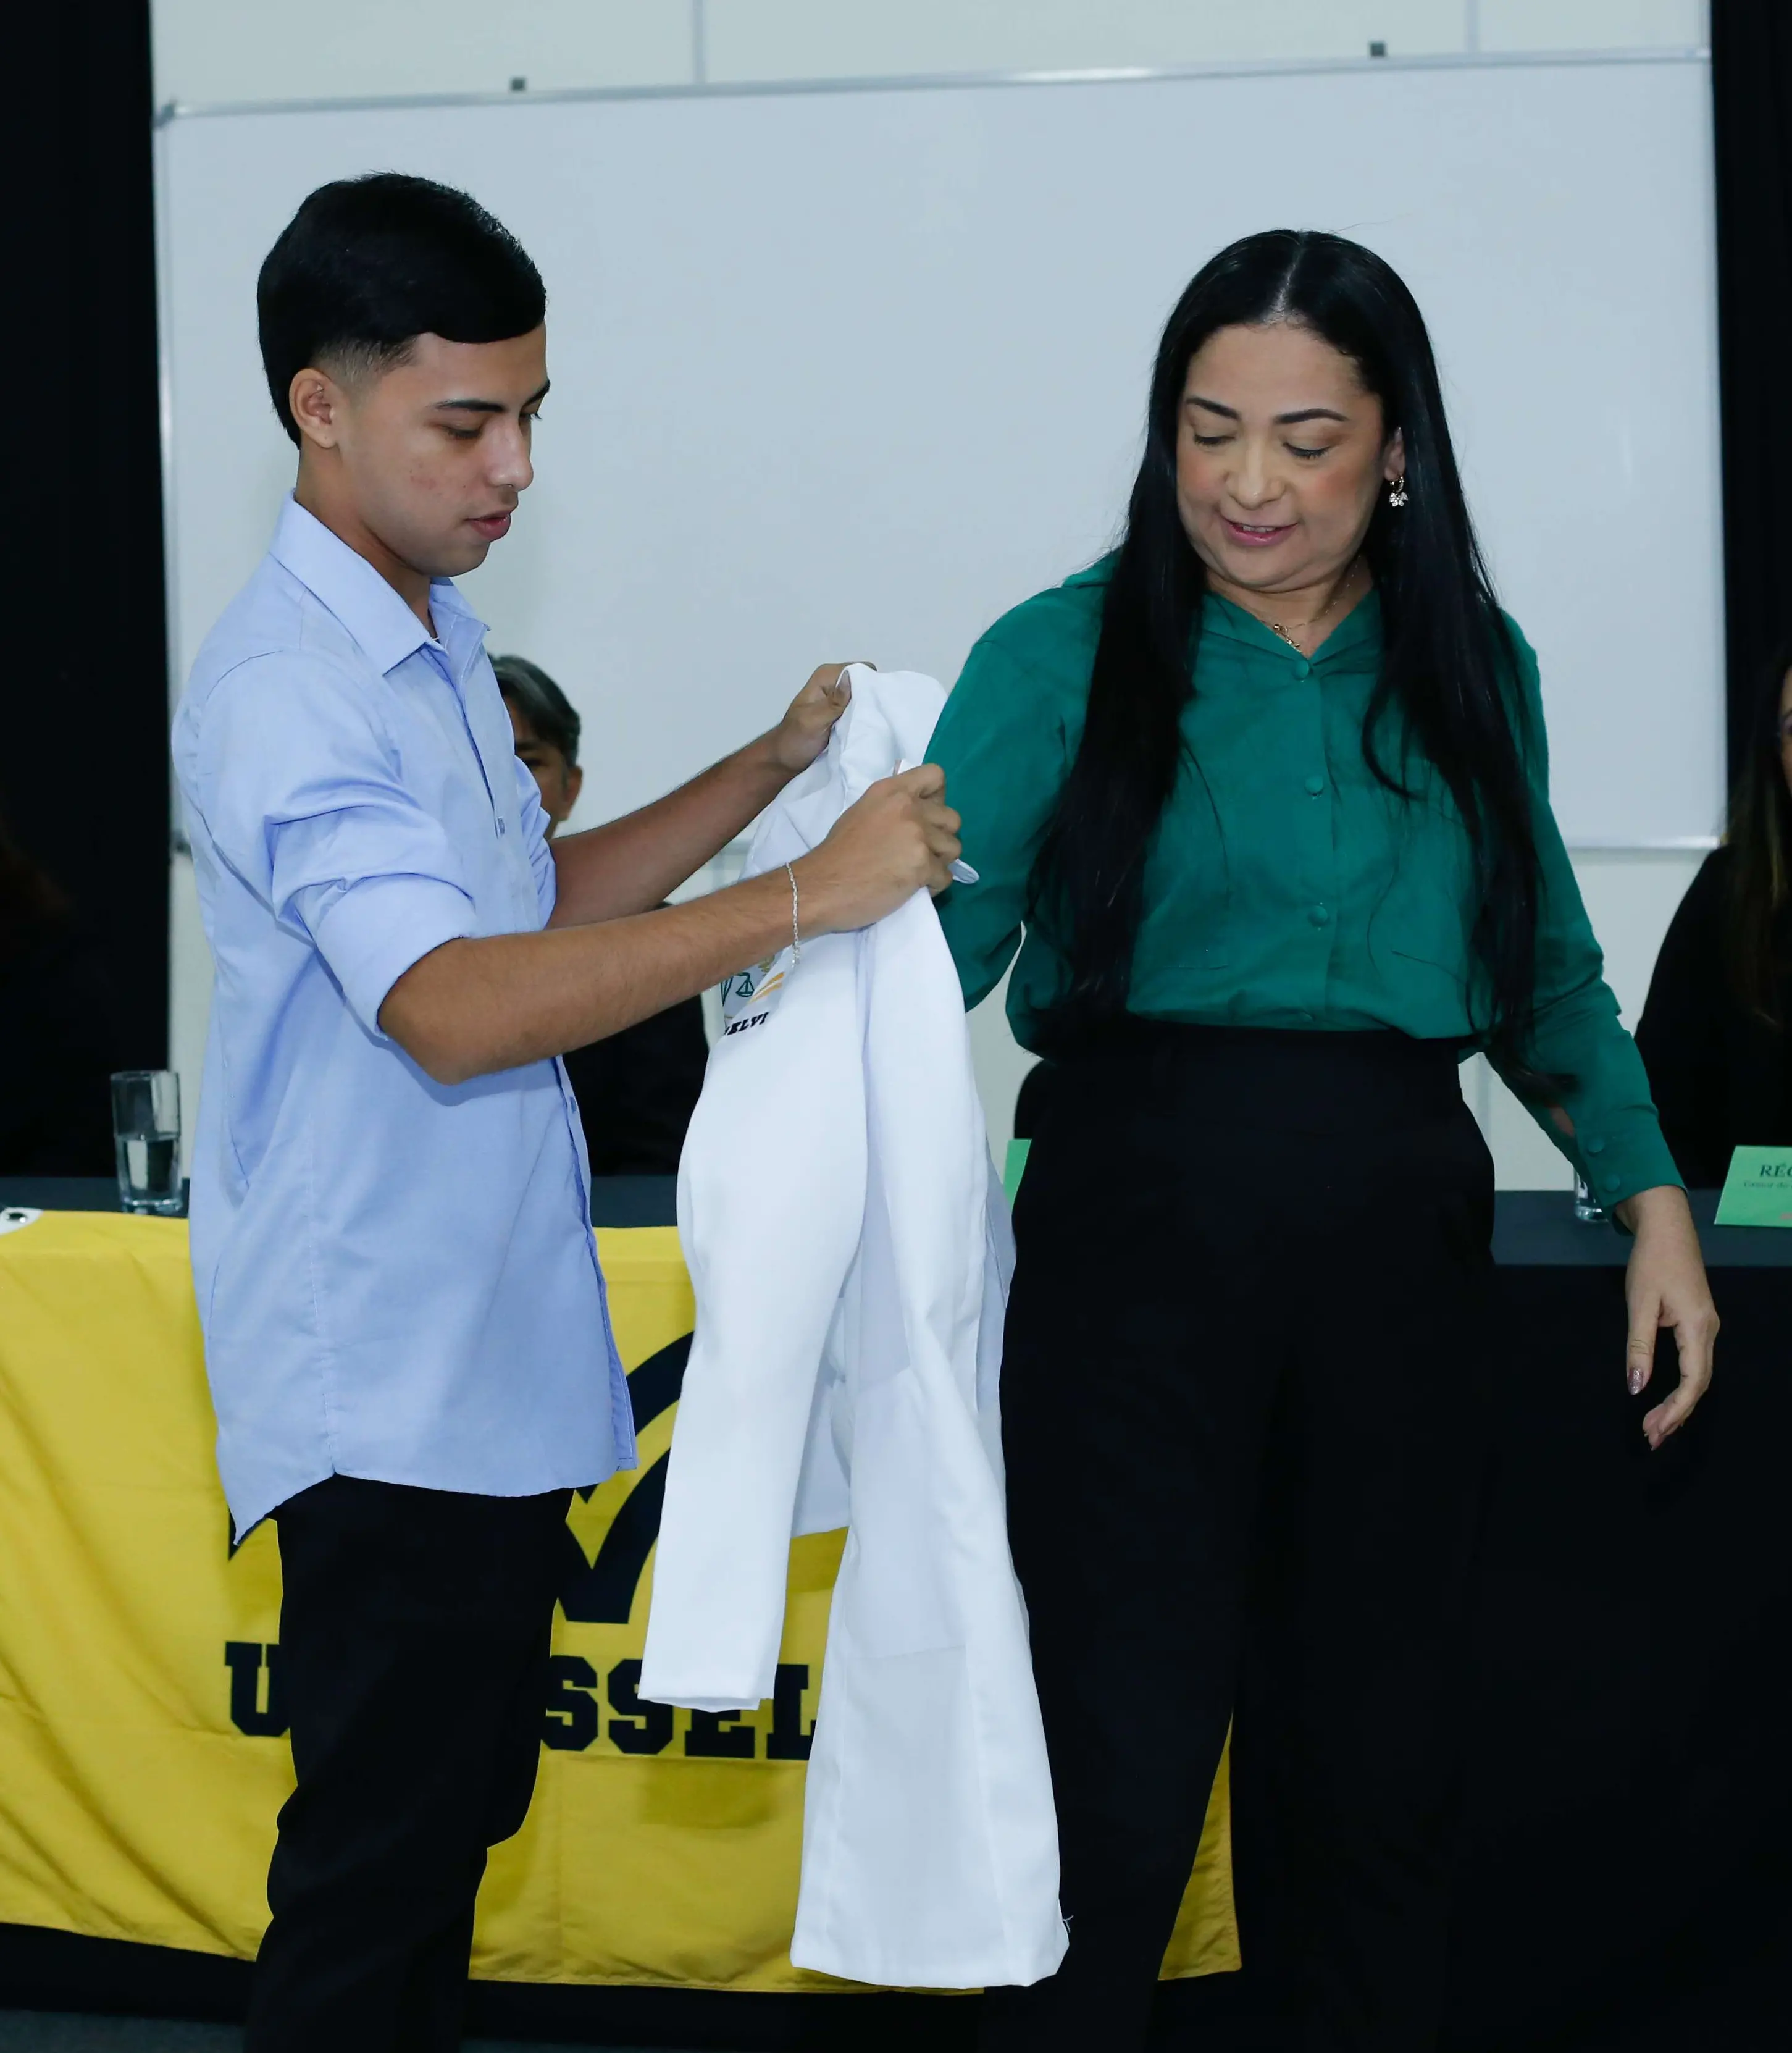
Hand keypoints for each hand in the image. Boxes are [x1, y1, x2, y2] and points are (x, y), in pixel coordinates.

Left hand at [765, 664, 863, 775]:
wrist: (785, 759)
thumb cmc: (795, 739)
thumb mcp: (814, 720)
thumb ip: (834, 702)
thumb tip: (851, 678)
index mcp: (826, 676)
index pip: (860, 670)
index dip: (870, 684)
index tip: (873, 705)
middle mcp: (835, 683)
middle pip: (866, 683)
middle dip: (871, 699)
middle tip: (872, 719)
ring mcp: (840, 699)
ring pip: (865, 699)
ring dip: (869, 711)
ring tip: (870, 726)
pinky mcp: (843, 714)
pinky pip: (862, 712)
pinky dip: (864, 719)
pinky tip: (865, 729)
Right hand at [793, 764, 961, 932]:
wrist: (820, 886)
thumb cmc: (838, 854)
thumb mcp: (863, 812)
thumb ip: (893, 807)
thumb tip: (919, 812)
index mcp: (892, 790)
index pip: (936, 775)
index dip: (938, 798)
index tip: (925, 816)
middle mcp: (908, 807)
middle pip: (953, 819)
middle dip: (940, 838)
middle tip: (919, 852)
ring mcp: (917, 836)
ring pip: (954, 848)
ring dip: (939, 863)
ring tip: (915, 872)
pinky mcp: (922, 865)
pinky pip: (946, 876)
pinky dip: (933, 886)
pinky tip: (911, 888)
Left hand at [1612, 1184, 1717, 1449]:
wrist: (1667, 1227)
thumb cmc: (1652, 1262)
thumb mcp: (1640, 1304)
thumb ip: (1639, 1347)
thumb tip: (1637, 1387)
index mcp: (1698, 1328)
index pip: (1692, 1382)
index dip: (1675, 1410)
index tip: (1653, 1430)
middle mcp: (1709, 1332)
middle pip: (1698, 1384)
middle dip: (1675, 1414)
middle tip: (1650, 1437)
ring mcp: (1706, 1328)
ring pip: (1697, 1376)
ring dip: (1677, 1403)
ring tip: (1655, 1427)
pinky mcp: (1698, 1323)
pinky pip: (1693, 1364)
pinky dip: (1679, 1385)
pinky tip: (1665, 1398)